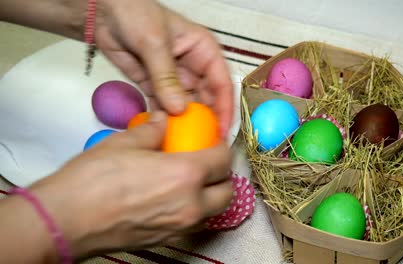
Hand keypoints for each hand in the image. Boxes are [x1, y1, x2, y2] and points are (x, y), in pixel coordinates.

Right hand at [29, 112, 233, 257]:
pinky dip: (193, 211)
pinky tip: (172, 199)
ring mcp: (179, 227)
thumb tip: (163, 120)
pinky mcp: (166, 241)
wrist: (65, 219)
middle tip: (205, 163)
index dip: (220, 148)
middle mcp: (190, 205)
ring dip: (210, 196)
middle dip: (222, 176)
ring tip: (191, 182)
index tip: (211, 142)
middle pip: (227, 192)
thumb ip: (152, 130)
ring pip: (213, 212)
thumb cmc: (93, 179)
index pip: (223, 160)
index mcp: (185, 174)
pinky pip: (192, 225)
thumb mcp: (124, 142)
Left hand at [94, 0, 233, 136]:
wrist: (103, 11)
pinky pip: (164, 109)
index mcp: (204, 52)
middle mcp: (194, 68)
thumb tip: (180, 110)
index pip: (222, 83)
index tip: (222, 131)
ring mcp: (175, 80)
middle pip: (207, 100)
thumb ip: (166, 77)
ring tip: (184, 145)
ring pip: (187, 107)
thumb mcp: (154, 43)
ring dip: (185, 125)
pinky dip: (164, 122)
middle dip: (206, 121)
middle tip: (202, 146)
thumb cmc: (136, 14)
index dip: (225, 108)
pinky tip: (163, 137)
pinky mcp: (156, 88)